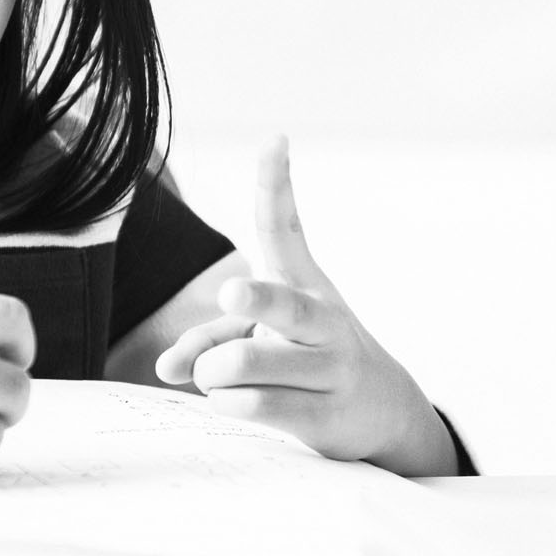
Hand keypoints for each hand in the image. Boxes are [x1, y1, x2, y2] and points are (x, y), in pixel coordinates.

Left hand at [156, 138, 458, 476]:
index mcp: (307, 286)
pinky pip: (261, 407)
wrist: (385, 413)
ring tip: (216, 379)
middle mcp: (324, 322)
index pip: (286, 230)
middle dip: (256, 300)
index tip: (275, 140)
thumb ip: (212, 341)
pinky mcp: (326, 416)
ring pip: (249, 365)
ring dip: (214, 374)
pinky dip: (229, 405)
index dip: (276, 186)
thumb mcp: (267, 340)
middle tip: (231, 292)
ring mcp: (330, 369)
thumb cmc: (312, 361)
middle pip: (284, 306)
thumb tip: (170, 368)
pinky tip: (230, 404)